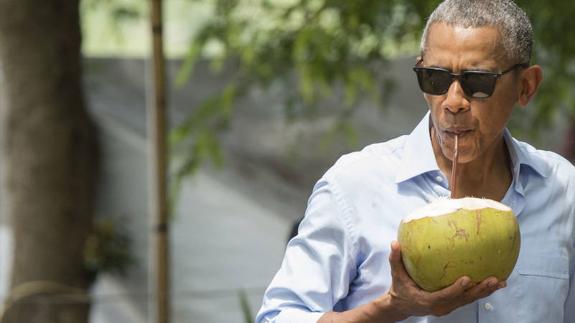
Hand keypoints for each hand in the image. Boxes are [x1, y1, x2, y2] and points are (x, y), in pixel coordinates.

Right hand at [382, 241, 506, 318]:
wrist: (402, 306)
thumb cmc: (400, 289)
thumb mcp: (396, 275)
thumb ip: (395, 260)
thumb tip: (394, 243)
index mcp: (428, 300)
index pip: (444, 296)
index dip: (456, 289)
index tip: (467, 279)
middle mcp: (441, 307)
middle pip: (463, 300)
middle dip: (479, 290)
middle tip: (494, 280)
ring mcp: (448, 307)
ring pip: (469, 300)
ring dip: (485, 292)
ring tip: (501, 282)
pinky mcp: (452, 304)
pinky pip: (469, 298)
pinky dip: (482, 291)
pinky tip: (495, 283)